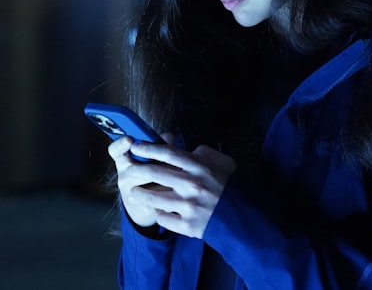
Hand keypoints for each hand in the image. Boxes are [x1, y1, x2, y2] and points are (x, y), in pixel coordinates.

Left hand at [108, 135, 236, 238]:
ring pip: (153, 198)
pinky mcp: (187, 225)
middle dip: (137, 169)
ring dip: (139, 194)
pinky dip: (158, 213)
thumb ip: (205, 154)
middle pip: (155, 173)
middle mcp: (192, 185)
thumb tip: (189, 149)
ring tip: (134, 192)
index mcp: (200, 168)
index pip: (168, 153)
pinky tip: (156, 210)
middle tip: (128, 168)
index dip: (149, 148)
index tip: (135, 145)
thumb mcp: (224, 163)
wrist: (243, 219)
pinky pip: (163, 218)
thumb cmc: (232, 188)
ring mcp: (188, 207)